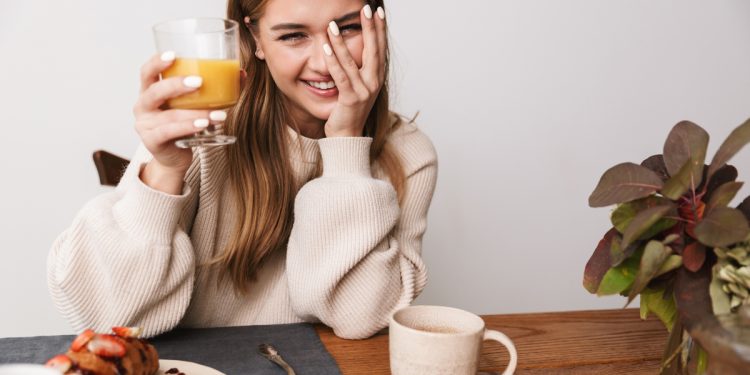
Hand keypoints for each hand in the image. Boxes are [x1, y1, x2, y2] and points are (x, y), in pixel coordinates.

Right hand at [133, 52, 223, 192]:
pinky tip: (203, 125)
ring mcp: (145, 125)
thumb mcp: (195, 105)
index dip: (157, 62)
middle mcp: (143, 106)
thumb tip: (241, 73)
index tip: (174, 54)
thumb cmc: (184, 124)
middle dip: (176, 85)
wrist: (175, 157)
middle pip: (154, 91)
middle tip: (199, 82)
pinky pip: (169, 132)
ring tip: (218, 114)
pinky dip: (187, 127)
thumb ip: (214, 89)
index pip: (147, 72)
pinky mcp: (152, 141)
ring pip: (169, 115)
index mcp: (150, 91)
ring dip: (195, 113)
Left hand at [322, 4, 386, 137]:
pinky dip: (333, 61)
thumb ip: (357, 67)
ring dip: (341, 42)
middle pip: (373, 50)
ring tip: (332, 25)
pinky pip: (341, 76)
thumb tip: (352, 46)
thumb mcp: (357, 85)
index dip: (380, 28)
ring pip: (352, 61)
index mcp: (377, 76)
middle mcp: (374, 82)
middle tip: (367, 9)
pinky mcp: (350, 99)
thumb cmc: (349, 109)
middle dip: (370, 28)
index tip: (378, 11)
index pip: (380, 47)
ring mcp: (364, 91)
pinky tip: (326, 48)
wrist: (348, 136)